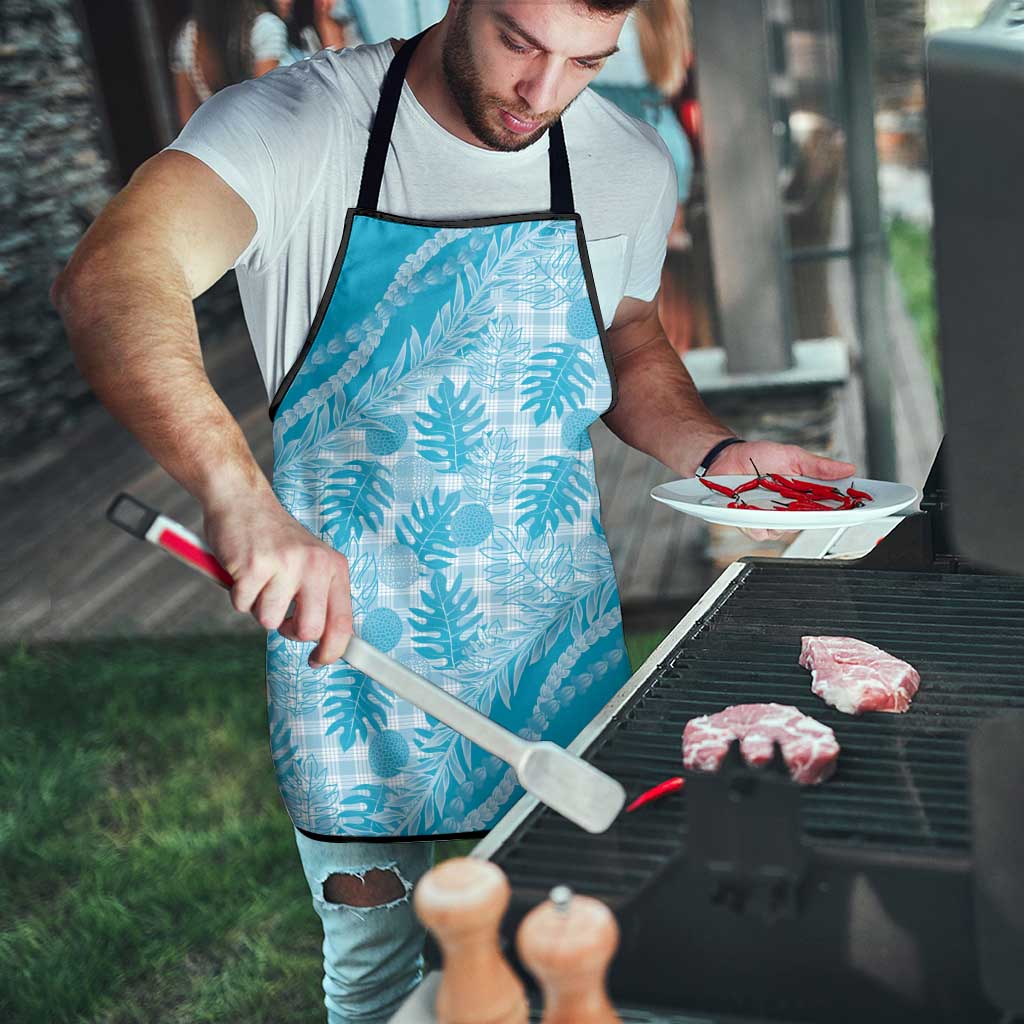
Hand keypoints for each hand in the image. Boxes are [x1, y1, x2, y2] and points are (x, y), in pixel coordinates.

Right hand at [203, 488, 352, 666]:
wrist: (242, 500)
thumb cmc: (275, 538)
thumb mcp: (310, 562)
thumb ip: (320, 596)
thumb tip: (327, 642)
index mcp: (334, 567)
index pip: (343, 622)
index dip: (332, 650)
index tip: (318, 660)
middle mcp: (315, 565)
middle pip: (308, 630)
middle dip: (289, 631)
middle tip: (280, 613)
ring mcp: (285, 564)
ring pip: (270, 621)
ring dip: (259, 607)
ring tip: (259, 579)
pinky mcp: (254, 566)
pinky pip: (242, 606)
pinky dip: (238, 595)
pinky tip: (242, 571)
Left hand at [709, 440, 856, 542]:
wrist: (726, 457)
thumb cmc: (758, 457)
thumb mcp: (792, 456)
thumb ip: (818, 466)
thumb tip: (848, 468)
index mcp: (803, 495)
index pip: (828, 507)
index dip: (843, 510)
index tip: (857, 508)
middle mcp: (789, 510)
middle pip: (808, 523)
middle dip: (812, 517)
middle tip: (812, 506)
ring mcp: (770, 518)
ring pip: (784, 531)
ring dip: (781, 519)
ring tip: (775, 503)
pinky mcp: (750, 523)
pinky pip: (760, 532)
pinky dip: (758, 524)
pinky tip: (755, 512)